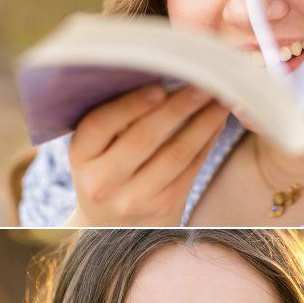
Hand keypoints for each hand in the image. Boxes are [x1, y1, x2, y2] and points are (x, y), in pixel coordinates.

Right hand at [68, 84, 228, 225]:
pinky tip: (219, 120)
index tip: (159, 85)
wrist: (113, 230)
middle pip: (144, 137)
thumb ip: (116, 119)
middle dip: (178, 106)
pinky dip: (208, 140)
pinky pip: (192, 167)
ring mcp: (134, 200)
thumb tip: (159, 72)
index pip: (100, 125)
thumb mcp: (96, 151)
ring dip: (204, 121)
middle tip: (203, 80)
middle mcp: (102, 182)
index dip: (131, 104)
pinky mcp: (164, 208)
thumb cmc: (107, 173)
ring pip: (176, 153)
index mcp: (81, 159)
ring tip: (221, 97)